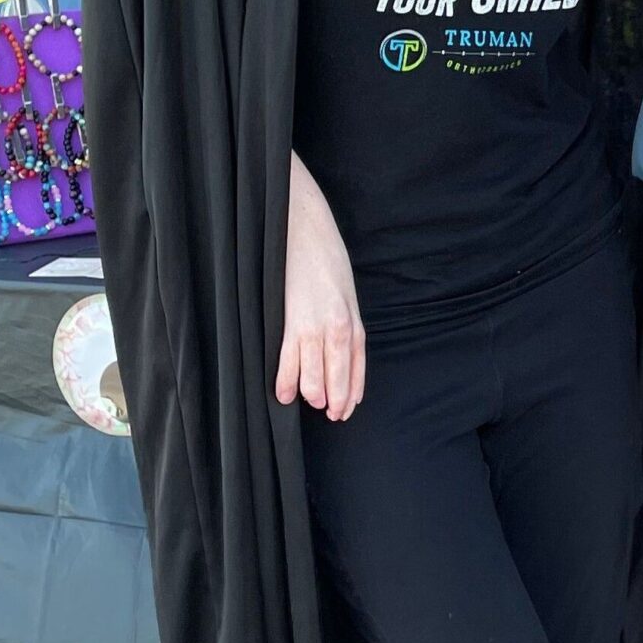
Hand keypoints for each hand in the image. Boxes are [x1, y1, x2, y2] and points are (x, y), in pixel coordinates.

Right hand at [277, 155, 365, 418]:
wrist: (303, 228)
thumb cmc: (324, 256)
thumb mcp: (345, 288)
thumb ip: (345, 316)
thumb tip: (342, 343)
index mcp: (353, 318)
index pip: (357, 363)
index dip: (353, 388)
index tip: (348, 407)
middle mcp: (339, 326)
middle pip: (338, 373)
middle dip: (336, 398)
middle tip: (331, 414)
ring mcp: (315, 326)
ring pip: (315, 373)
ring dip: (312, 393)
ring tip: (308, 404)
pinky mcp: (291, 321)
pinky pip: (290, 359)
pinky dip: (287, 380)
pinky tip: (285, 393)